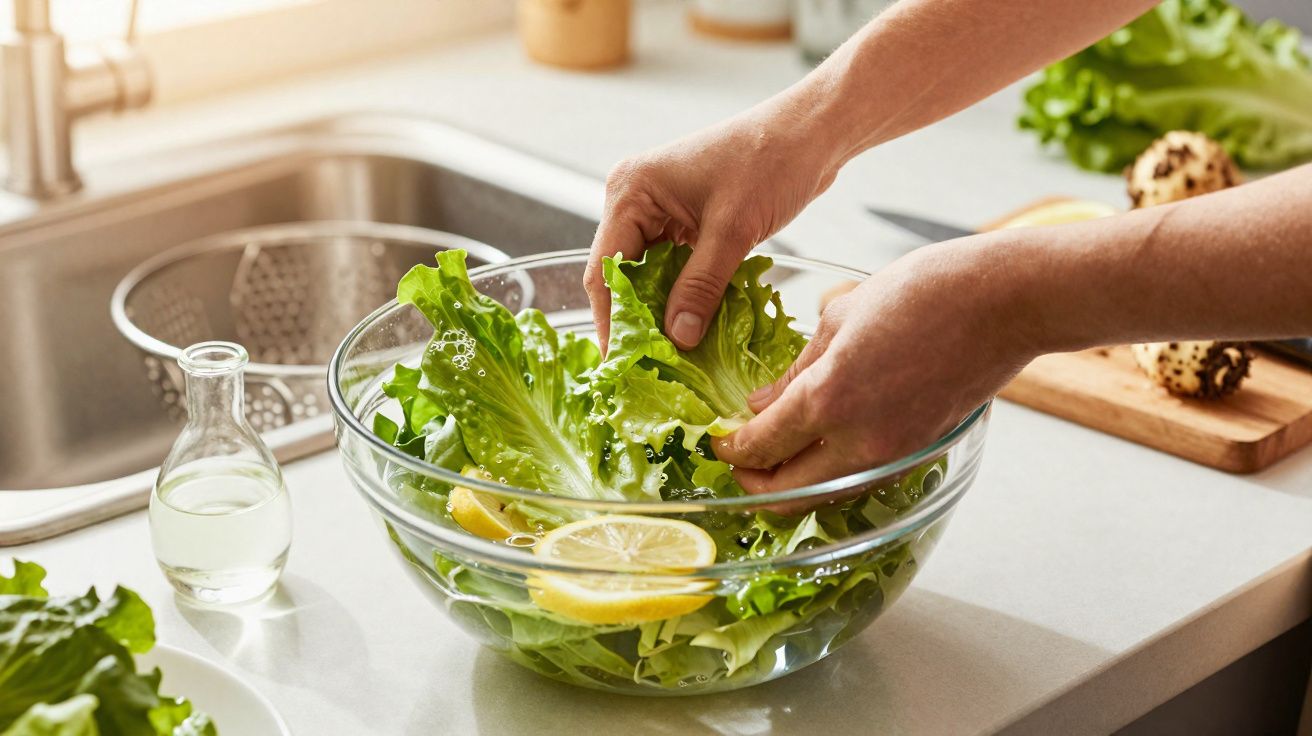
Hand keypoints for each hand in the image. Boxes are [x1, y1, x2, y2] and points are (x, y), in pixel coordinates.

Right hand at [585, 102, 840, 349]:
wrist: (810, 133)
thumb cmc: (770, 161)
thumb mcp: (733, 230)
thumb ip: (700, 286)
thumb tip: (676, 338)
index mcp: (631, 191)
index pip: (606, 268)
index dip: (612, 321)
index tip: (622, 364)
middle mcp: (635, 200)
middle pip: (622, 275)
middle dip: (635, 321)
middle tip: (648, 367)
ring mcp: (659, 211)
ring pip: (648, 277)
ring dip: (660, 312)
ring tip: (670, 357)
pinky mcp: (685, 222)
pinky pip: (673, 269)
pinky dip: (682, 297)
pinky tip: (693, 328)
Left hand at [714, 238, 1036, 491]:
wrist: (1003, 302)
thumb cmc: (924, 292)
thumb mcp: (839, 317)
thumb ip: (797, 371)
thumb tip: (764, 404)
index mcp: (828, 398)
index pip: (760, 448)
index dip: (730, 452)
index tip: (719, 444)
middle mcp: (858, 440)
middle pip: (787, 495)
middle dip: (754, 485)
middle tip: (739, 463)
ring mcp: (893, 453)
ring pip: (826, 495)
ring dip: (794, 486)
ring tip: (776, 456)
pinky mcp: (918, 453)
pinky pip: (860, 479)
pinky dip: (831, 475)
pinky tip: (821, 447)